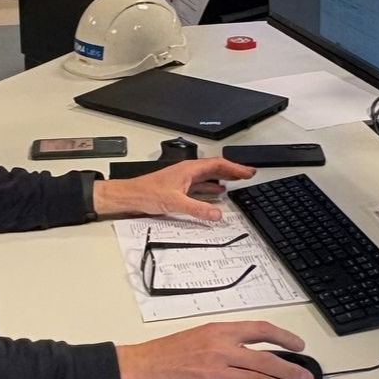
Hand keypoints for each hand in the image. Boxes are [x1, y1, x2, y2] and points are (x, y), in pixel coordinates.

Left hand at [93, 158, 254, 223]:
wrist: (130, 196)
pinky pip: (201, 185)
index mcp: (189, 169)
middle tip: (247, 175)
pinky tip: (216, 193)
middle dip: (233, 171)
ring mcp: (184, 179)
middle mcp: (187, 171)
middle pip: (215, 168)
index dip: (235, 167)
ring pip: (209, 176)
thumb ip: (198, 209)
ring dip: (223, 178)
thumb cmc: (147, 193)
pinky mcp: (179, 187)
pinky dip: (212, 187)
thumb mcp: (175, 202)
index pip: (218, 164)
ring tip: (236, 181)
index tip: (248, 171)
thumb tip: (217, 214)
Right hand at [117, 320, 312, 378]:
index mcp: (219, 331)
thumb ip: (228, 341)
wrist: (142, 370)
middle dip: (291, 372)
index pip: (260, 330)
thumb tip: (258, 352)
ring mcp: (217, 374)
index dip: (284, 338)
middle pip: (266, 361)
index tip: (299, 346)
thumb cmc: (167, 353)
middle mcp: (221, 350)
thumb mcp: (200, 334)